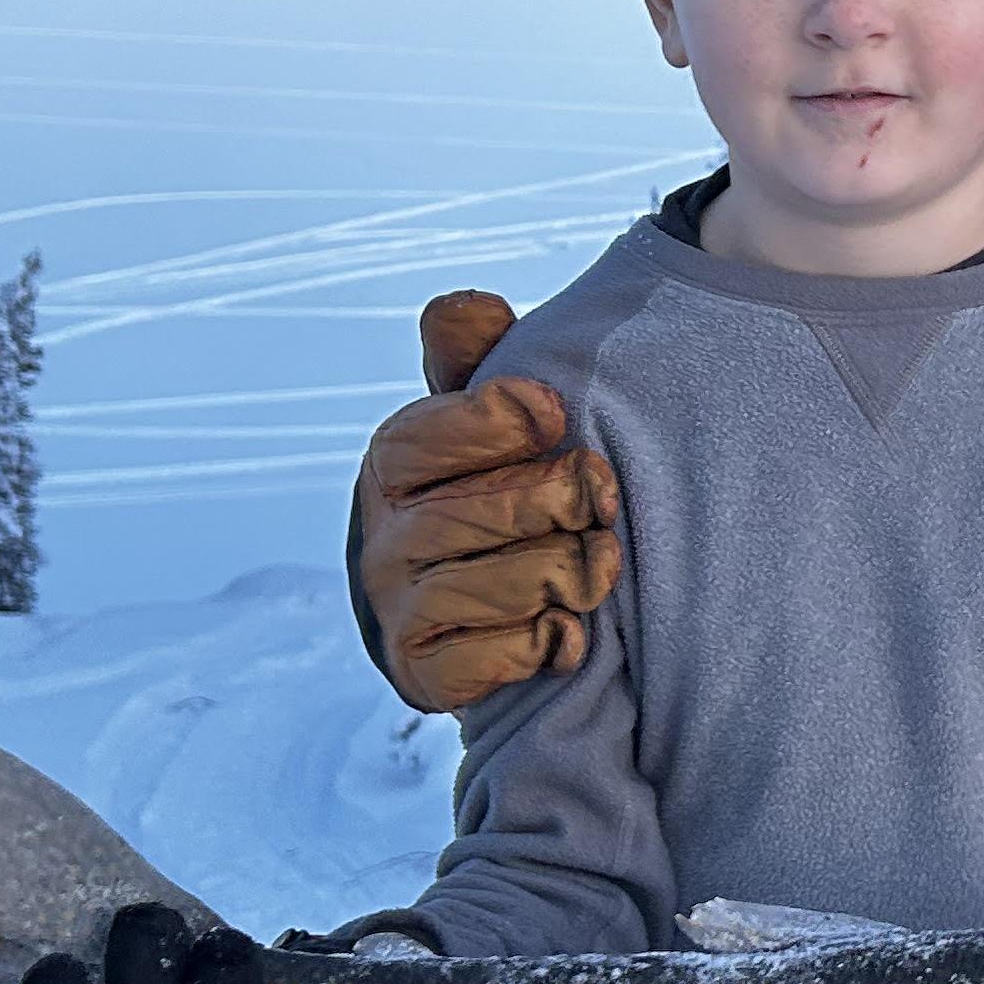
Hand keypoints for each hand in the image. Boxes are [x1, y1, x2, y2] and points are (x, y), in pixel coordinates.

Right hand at [353, 289, 620, 713]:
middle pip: (487, 511)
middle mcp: (378, 535)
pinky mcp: (420, 675)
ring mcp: (394, 608)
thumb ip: (477, 360)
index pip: (439, 430)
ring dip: (572, 574)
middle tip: (605, 499)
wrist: (477, 624)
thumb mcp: (482, 423)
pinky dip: (547, 644)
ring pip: (504, 586)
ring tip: (600, 565)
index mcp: (392, 460)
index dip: (506, 419)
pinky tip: (567, 632)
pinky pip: (497, 657)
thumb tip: (471, 308)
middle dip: (567, 501)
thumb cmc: (494, 497)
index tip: (558, 417)